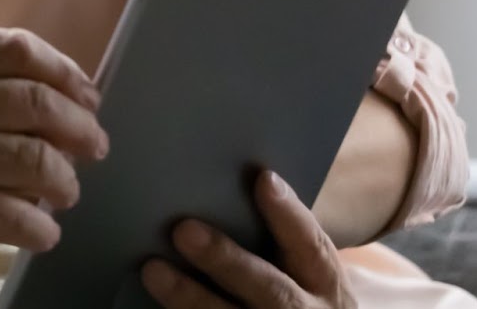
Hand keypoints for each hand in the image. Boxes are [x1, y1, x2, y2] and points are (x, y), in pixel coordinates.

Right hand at [0, 28, 108, 299]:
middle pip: (39, 103)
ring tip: (66, 192)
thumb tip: (27, 97)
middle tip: (94, 146)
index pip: (17, 49)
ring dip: (65, 180)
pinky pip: (21, 216)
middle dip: (79, 126)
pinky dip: (42, 227)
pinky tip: (41, 231)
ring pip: (40, 160)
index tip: (84, 92)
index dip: (63, 70)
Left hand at [142, 172, 356, 308]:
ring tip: (153, 271)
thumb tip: (234, 180)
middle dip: (225, 260)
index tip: (263, 179)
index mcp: (324, 281)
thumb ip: (276, 234)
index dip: (288, 213)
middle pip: (268, 287)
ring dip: (191, 297)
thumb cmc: (296, 289)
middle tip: (184, 230)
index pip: (310, 243)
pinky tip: (155, 303)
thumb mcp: (306, 268)